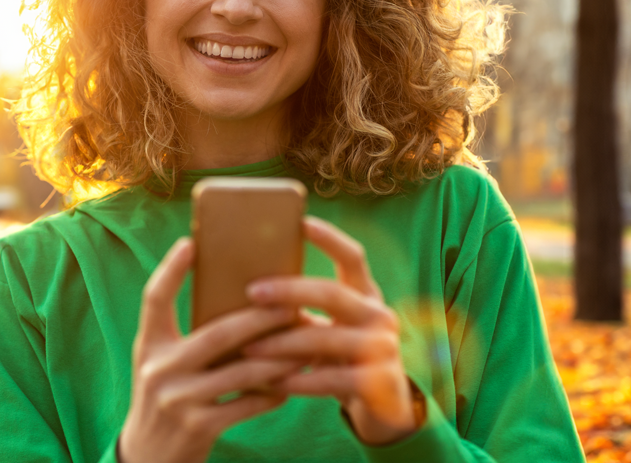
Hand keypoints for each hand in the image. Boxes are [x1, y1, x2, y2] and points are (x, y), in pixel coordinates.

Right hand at [119, 238, 299, 462]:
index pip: (154, 299)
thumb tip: (239, 300)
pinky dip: (272, 393)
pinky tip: (291, 383)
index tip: (189, 243)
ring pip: (242, 371)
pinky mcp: (199, 427)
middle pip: (218, 333)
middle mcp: (159, 369)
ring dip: (279, 357)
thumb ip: (186, 337)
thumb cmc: (166, 397)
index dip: (170, 270)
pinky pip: (247, 404)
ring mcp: (179, 399)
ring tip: (306, 344)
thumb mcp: (161, 363)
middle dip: (261, 318)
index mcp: (149, 345)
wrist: (147, 458)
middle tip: (292, 303)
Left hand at [242, 217, 422, 445]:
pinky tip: (273, 382)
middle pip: (333, 293)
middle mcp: (379, 315)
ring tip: (248, 348)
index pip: (352, 257)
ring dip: (283, 344)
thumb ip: (304, 311)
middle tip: (252, 292)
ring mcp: (383, 348)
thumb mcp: (330, 329)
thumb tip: (246, 292)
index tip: (300, 222)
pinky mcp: (379, 382)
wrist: (384, 407)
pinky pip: (331, 379)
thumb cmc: (342, 359)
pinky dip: (299, 380)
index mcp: (366, 295)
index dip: (329, 238)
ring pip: (325, 339)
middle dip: (289, 291)